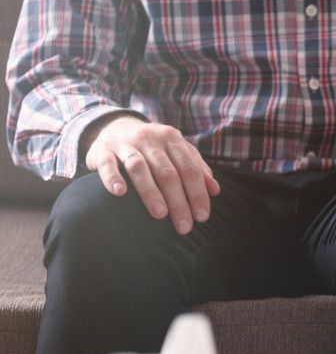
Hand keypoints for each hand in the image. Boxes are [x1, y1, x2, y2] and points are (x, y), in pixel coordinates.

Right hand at [84, 116, 220, 234]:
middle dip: (178, 201)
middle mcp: (150, 138)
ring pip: (139, 168)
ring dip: (150, 192)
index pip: (189, 169)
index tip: (202, 217)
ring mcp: (125, 143)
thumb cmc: (153, 148)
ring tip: (160, 214)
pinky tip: (119, 193)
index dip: (197, 193)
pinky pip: (107, 164)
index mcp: (172, 139)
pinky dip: (113, 177)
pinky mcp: (102, 150)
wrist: (115, 128)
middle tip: (184, 226)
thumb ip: (196, 168)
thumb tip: (215, 190)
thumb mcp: (176, 152)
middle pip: (167, 172)